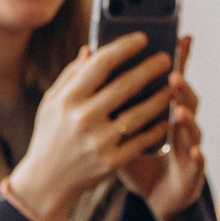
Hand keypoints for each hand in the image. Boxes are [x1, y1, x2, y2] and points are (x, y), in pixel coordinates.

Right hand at [3, 33, 174, 220]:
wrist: (46, 182)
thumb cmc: (51, 135)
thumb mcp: (52, 103)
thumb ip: (71, 75)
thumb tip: (91, 49)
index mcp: (68, 98)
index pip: (101, 64)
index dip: (124, 47)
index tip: (142, 38)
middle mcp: (83, 118)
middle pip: (126, 85)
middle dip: (150, 68)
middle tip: (166, 58)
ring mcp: (99, 141)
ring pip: (140, 113)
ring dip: (160, 98)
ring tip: (173, 87)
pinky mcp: (112, 161)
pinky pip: (142, 140)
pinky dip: (157, 127)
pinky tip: (166, 117)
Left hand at [115, 35, 206, 220]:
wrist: (156, 195)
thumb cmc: (135, 156)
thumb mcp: (118, 127)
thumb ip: (110, 96)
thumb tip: (89, 58)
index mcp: (164, 109)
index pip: (171, 81)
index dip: (178, 61)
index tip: (179, 39)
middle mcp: (180, 123)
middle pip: (184, 99)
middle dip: (179, 85)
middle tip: (171, 72)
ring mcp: (188, 146)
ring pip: (192, 128)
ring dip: (187, 118)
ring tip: (178, 108)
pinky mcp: (192, 172)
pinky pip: (196, 163)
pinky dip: (197, 157)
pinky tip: (194, 151)